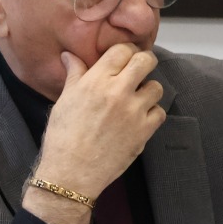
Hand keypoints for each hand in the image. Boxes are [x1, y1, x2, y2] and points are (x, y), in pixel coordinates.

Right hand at [24, 43, 165, 223]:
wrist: (71, 173)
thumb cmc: (63, 138)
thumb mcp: (64, 102)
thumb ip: (74, 75)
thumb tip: (70, 56)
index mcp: (95, 81)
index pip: (121, 50)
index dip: (125, 53)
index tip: (123, 60)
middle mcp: (117, 91)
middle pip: (146, 61)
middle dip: (144, 63)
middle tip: (137, 73)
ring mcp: (134, 111)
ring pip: (156, 87)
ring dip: (148, 91)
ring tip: (136, 101)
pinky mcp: (144, 130)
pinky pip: (160, 113)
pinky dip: (151, 115)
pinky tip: (138, 120)